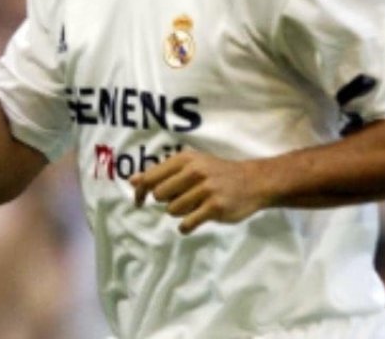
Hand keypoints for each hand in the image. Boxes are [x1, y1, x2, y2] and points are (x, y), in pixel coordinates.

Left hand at [130, 151, 269, 233]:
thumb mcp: (191, 164)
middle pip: (159, 195)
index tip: (139, 202)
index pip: (150, 177)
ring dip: (180, 212)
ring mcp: (205, 190)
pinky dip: (187, 226)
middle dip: (166, 201)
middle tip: (181, 199)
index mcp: (185, 159)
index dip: (140, 192)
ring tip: (195, 205)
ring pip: (172, 210)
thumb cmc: (217, 172)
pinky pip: (187, 223)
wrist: (253, 181)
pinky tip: (196, 219)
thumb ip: (162, 172)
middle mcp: (194, 172)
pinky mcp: (214, 208)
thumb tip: (132, 181)